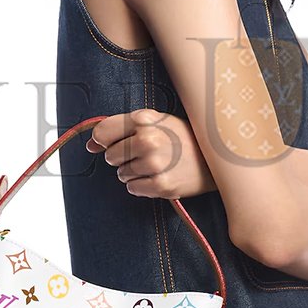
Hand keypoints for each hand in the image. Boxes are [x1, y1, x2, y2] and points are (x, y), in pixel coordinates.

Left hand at [86, 109, 216, 200]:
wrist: (217, 158)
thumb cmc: (183, 138)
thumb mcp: (157, 121)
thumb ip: (122, 127)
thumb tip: (90, 144)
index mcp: (145, 118)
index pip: (103, 132)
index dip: (101, 141)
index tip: (107, 144)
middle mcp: (148, 139)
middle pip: (110, 156)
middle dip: (122, 157)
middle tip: (146, 153)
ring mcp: (155, 163)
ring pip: (121, 174)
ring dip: (133, 172)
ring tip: (156, 165)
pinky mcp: (161, 184)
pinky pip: (133, 188)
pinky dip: (142, 186)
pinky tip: (158, 176)